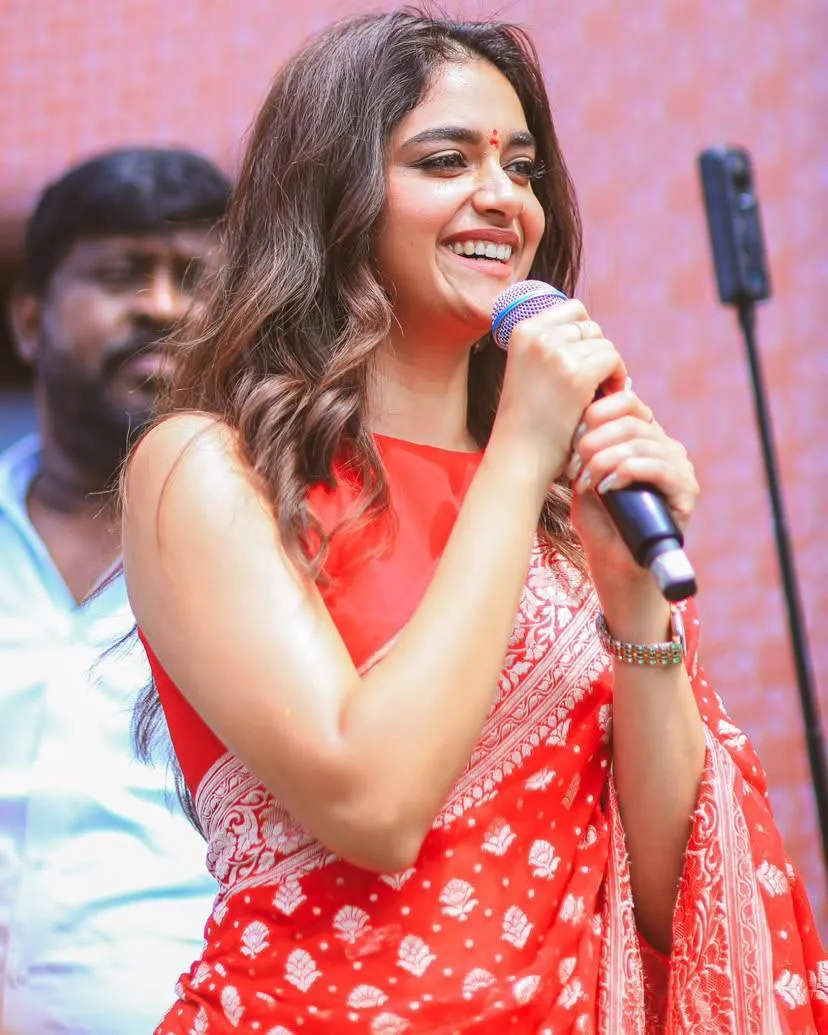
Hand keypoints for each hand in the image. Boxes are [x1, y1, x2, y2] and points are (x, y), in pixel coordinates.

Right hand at [488, 299, 626, 494]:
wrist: (520, 455)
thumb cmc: (528, 419)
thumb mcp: (529, 370)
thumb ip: (551, 346)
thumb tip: (591, 329)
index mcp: (522, 330)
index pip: (572, 310)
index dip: (584, 336)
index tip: (581, 363)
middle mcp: (537, 336)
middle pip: (589, 326)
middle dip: (596, 353)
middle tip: (593, 384)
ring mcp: (556, 353)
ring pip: (604, 343)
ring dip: (608, 368)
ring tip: (598, 394)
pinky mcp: (576, 375)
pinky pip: (612, 360)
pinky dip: (617, 378)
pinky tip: (607, 397)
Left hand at [568, 387, 699, 596]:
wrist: (615, 562)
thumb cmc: (597, 519)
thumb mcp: (582, 476)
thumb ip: (583, 448)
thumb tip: (574, 421)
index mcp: (641, 435)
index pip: (625, 400)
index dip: (596, 412)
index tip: (571, 439)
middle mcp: (664, 445)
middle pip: (630, 419)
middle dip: (594, 441)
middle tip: (574, 468)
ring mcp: (679, 466)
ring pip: (642, 442)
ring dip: (605, 460)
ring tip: (586, 482)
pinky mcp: (687, 491)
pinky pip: (660, 468)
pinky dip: (628, 472)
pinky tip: (607, 488)